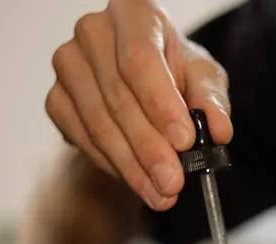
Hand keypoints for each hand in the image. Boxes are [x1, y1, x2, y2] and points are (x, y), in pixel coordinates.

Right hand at [45, 0, 232, 210]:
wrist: (141, 85)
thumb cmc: (176, 74)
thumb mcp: (204, 79)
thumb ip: (212, 101)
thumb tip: (219, 130)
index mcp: (134, 12)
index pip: (140, 59)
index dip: (161, 104)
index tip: (184, 142)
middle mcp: (93, 31)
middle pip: (118, 98)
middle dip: (150, 148)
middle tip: (173, 183)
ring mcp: (68, 64)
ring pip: (98, 124)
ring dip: (132, 166)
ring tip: (160, 193)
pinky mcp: (56, 98)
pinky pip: (83, 140)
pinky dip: (113, 165)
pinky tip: (137, 179)